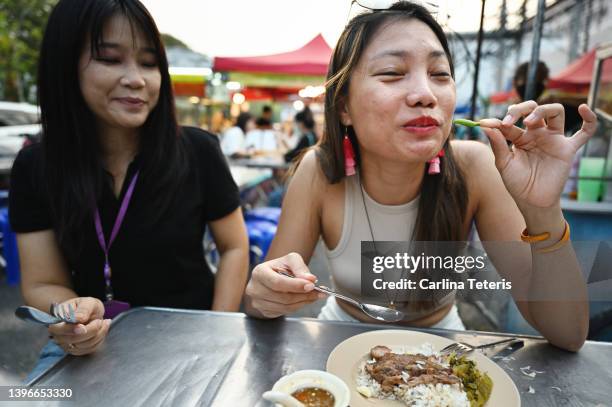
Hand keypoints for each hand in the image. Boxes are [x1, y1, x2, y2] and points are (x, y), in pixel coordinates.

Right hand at [48, 297, 110, 355]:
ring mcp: (67, 344)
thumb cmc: (86, 306)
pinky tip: (102, 328)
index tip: (83, 326)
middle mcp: (58, 335)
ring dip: (98, 333)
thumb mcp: (87, 302)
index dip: (70, 329)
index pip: (57, 329)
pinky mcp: (77, 350)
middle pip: (72, 339)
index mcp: (56, 321)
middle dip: (91, 330)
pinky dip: (100, 338)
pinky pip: (90, 348)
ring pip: (84, 345)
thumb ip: (83, 309)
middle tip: (99, 320)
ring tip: (102, 322)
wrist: (91, 312)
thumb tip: (78, 319)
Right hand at [245, 252, 323, 317]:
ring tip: (313, 295)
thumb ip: (300, 267)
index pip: (277, 282)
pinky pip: (284, 312)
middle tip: (318, 292)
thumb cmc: (281, 267)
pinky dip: (297, 306)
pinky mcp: (264, 311)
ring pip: (285, 307)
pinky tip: (303, 299)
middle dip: (303, 295)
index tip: (311, 285)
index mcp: (259, 272)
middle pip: (282, 297)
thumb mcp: (290, 260)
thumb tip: (310, 279)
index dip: (295, 285)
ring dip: (303, 302)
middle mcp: (255, 289)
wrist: (273, 276)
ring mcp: (258, 302)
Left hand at [480, 102, 596, 207]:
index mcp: (519, 137)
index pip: (511, 121)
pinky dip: (589, 119)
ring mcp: (553, 140)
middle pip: (534, 109)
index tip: (486, 124)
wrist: (532, 201)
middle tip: (509, 121)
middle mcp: (537, 134)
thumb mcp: (503, 164)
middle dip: (521, 110)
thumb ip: (497, 144)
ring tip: (529, 122)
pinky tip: (583, 108)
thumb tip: (485, 125)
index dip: (499, 120)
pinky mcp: (567, 149)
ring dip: (542, 110)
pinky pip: (585, 132)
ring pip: (555, 113)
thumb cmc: (517, 183)